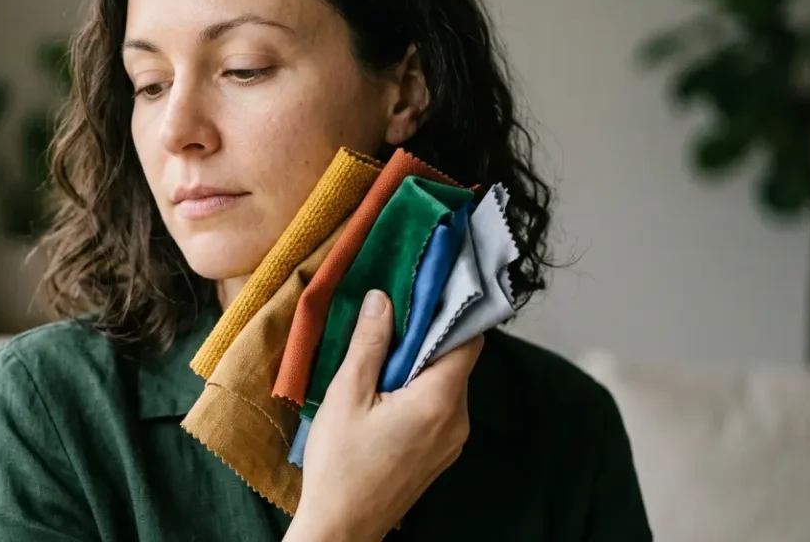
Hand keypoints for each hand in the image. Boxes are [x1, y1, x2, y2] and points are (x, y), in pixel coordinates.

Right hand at [284, 290, 483, 541]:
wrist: (342, 527)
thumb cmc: (340, 465)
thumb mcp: (347, 395)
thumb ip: (369, 344)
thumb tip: (383, 299)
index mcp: (440, 401)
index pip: (468, 339)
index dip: (450, 311)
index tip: (423, 291)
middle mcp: (457, 420)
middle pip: (456, 360)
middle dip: (426, 337)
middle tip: (389, 320)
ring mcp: (452, 440)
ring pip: (446, 383)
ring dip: (418, 365)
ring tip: (378, 358)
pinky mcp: (440, 453)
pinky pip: (438, 407)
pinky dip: (417, 390)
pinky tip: (383, 391)